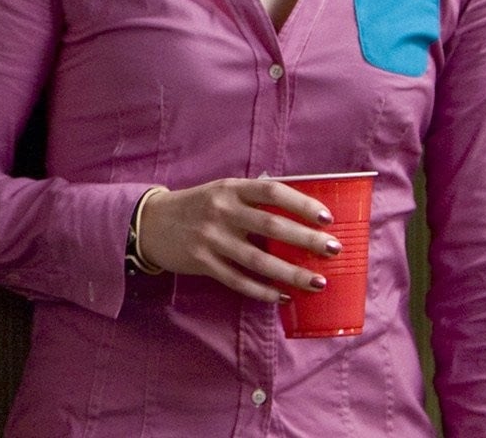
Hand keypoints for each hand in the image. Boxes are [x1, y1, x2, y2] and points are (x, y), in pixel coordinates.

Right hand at [136, 178, 342, 302]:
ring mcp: (211, 239)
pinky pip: (238, 280)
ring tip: (318, 282)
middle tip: (333, 250)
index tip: (327, 218)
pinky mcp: (203, 263)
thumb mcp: (223, 191)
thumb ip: (254, 200)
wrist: (152, 222)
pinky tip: (283, 296)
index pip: (272, 191)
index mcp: (231, 189)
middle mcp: (222, 211)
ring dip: (291, 273)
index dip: (302, 204)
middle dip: (306, 240)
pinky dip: (262, 291)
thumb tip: (300, 213)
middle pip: (271, 227)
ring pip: (258, 260)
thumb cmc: (198, 206)